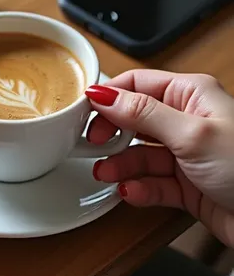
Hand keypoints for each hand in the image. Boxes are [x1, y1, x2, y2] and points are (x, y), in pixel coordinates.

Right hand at [86, 70, 233, 245]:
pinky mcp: (187, 185)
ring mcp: (186, 154)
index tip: (84, 110)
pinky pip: (152, 183)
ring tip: (106, 174)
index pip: (138, 84)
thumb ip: (143, 113)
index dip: (110, 95)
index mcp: (191, 94)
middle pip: (134, 120)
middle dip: (112, 133)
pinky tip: (130, 192)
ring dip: (120, 165)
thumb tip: (105, 93)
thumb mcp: (190, 134)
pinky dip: (139, 188)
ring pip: (140, 154)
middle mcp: (187, 121)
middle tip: (93, 144)